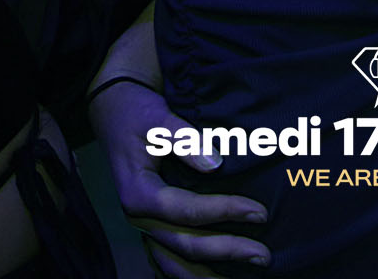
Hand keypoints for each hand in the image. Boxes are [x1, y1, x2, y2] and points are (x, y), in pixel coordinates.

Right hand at [92, 80, 270, 275]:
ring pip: (174, 264)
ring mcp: (144, 226)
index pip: (187, 211)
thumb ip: (184, 139)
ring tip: (245, 277)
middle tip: (263, 254)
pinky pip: (169, 260)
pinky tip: (216, 276)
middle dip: (227, 250)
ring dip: (208, 275)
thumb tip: (214, 164)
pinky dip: (190, 273)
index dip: (225, 211)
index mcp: (139, 194)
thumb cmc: (137, 114)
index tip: (258, 211)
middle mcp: (139, 218)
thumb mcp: (157, 118)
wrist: (114, 113)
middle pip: (185, 244)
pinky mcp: (152, 226)